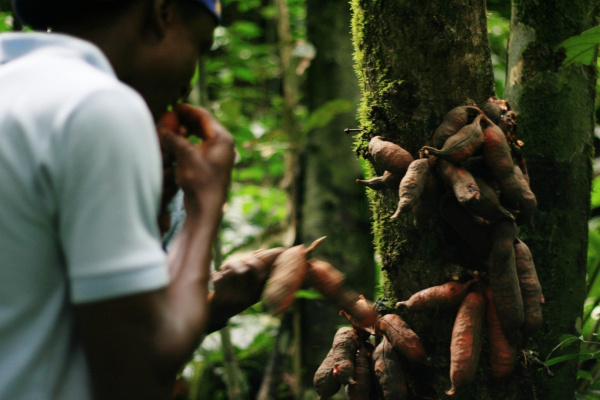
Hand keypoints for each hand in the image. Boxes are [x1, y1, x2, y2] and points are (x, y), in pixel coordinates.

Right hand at [158, 104, 234, 219]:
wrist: (205, 208)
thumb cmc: (199, 181)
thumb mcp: (184, 155)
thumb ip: (173, 138)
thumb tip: (162, 128)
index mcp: (222, 138)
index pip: (203, 116)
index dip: (187, 109)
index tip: (172, 106)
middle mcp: (224, 145)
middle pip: (202, 125)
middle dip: (184, 120)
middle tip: (168, 117)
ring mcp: (219, 156)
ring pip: (200, 136)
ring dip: (184, 132)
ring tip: (169, 131)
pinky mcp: (212, 165)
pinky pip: (198, 147)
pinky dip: (187, 143)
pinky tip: (175, 145)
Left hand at [206, 254, 272, 331]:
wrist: (216, 315)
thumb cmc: (234, 294)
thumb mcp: (248, 286)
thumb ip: (254, 269)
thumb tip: (261, 250)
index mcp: (257, 294)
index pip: (262, 274)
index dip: (256, 262)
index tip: (249, 260)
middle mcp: (247, 298)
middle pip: (245, 270)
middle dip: (238, 262)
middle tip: (232, 264)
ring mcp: (234, 299)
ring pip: (232, 273)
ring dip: (227, 267)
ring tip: (224, 268)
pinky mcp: (220, 299)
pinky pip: (219, 278)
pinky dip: (216, 275)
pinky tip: (215, 277)